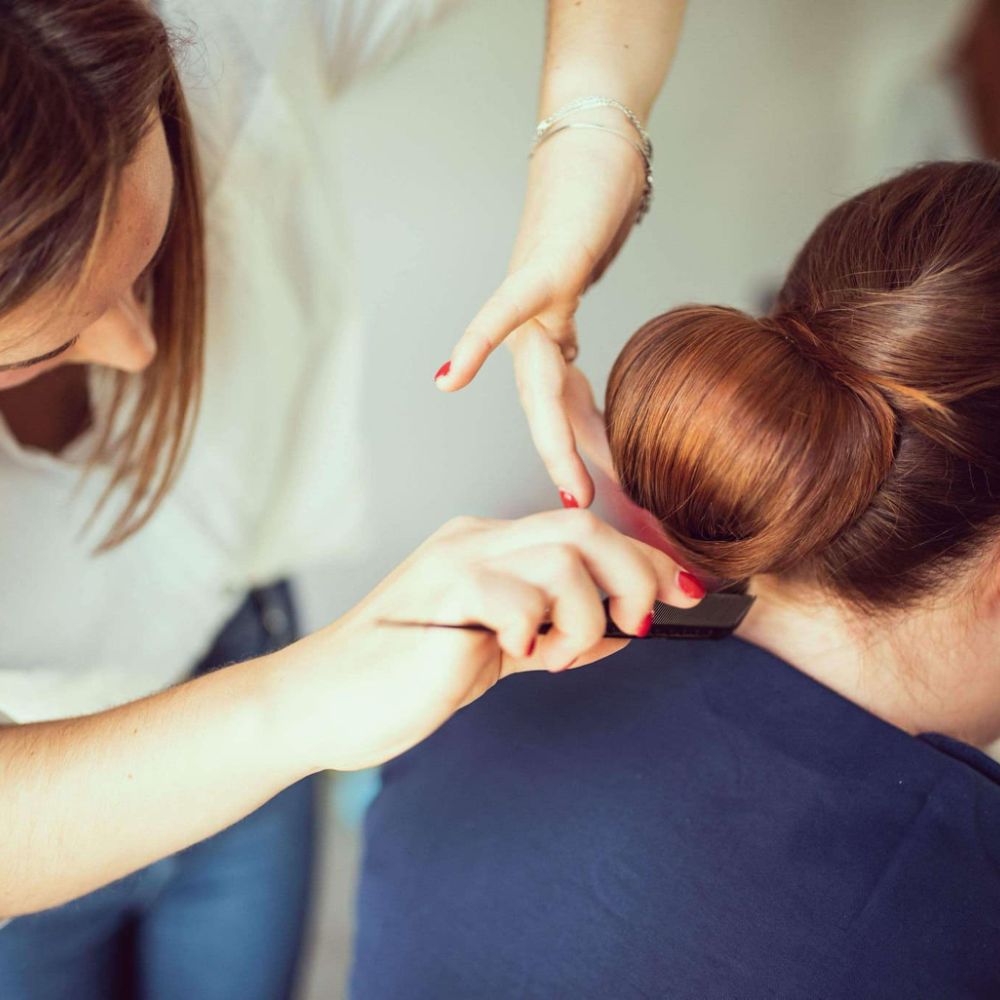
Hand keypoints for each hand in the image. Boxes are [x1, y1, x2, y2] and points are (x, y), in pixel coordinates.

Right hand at [275, 508, 698, 771]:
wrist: (317, 701)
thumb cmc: (400, 678)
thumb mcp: (491, 652)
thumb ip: (547, 634)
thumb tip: (623, 629)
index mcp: (485, 547)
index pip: (583, 532)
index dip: (644, 558)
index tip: (685, 590)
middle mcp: (473, 542)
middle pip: (585, 528)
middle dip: (636, 574)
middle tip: (640, 624)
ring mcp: (456, 565)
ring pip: (564, 556)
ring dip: (587, 616)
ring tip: (557, 656)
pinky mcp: (442, 598)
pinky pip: (519, 596)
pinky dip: (539, 630)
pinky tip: (521, 657)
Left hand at [434, 123, 647, 507]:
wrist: (594, 148)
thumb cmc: (593, 215)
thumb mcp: (586, 289)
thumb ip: (572, 331)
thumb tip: (569, 371)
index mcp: (547, 336)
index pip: (559, 405)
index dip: (573, 453)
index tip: (590, 498)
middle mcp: (533, 324)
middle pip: (543, 402)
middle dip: (562, 457)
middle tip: (581, 509)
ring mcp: (537, 296)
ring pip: (537, 373)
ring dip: (552, 431)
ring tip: (575, 484)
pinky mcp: (547, 262)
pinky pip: (511, 305)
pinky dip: (482, 339)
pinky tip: (452, 374)